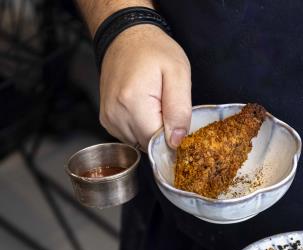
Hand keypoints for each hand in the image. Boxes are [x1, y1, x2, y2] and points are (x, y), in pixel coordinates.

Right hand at [99, 25, 191, 149]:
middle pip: (148, 144)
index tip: (176, 119)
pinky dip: (140, 127)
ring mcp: (109, 119)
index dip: (172, 136)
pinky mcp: (107, 121)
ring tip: (153, 103)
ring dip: (151, 129)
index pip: (158, 143)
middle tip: (165, 105)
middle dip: (162, 131)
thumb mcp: (178, 73)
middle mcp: (116, 115)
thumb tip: (176, 141)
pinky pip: (130, 136)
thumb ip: (180, 110)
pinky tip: (142, 107)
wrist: (126, 37)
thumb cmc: (153, 50)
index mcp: (133, 103)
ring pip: (139, 142)